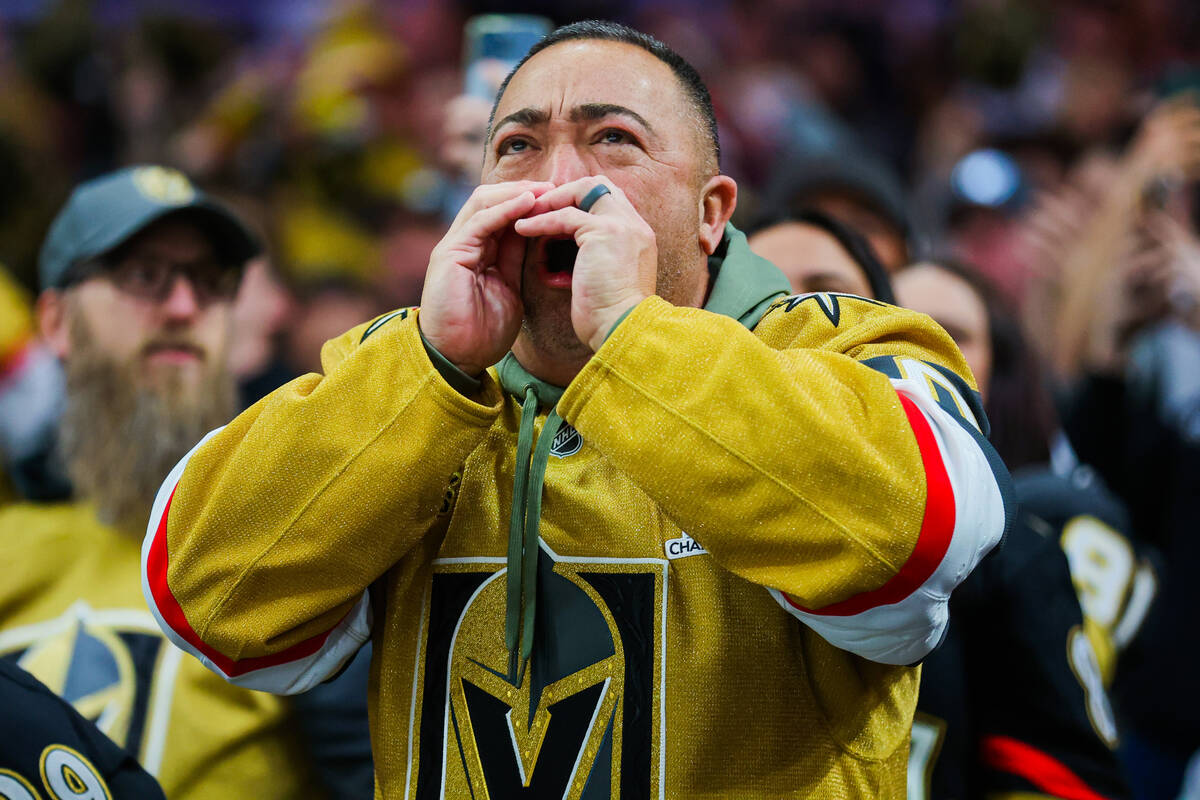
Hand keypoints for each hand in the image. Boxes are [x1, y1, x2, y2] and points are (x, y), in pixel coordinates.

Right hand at [419, 181, 553, 374]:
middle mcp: (464, 242)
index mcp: (478, 250)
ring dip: (517, 193)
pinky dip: (504, 209)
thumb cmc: (483, 331)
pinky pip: (479, 221)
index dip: (531, 202)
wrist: (458, 357)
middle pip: (493, 199)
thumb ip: (515, 261)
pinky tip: (528, 203)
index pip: (504, 213)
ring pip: (484, 202)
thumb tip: (537, 237)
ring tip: (545, 190)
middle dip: (526, 190)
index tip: (561, 199)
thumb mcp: (509, 288)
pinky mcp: (449, 253)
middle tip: (557, 187)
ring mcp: (455, 245)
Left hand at [514, 176, 657, 351]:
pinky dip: (541, 221)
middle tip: (537, 208)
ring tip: (526, 217)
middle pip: (598, 186)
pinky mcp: (604, 233)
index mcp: (638, 236)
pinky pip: (565, 216)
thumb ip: (595, 259)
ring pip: (582, 191)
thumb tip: (568, 256)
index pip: (608, 200)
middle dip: (564, 194)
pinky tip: (522, 230)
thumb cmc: (610, 317)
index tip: (552, 216)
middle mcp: (635, 225)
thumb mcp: (605, 280)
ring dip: (551, 202)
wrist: (622, 330)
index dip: (578, 203)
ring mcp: (622, 225)